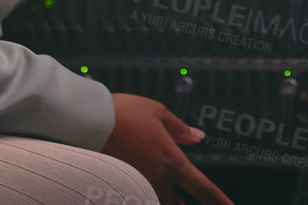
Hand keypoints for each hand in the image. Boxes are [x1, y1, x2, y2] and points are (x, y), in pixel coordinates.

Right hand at [102, 93, 233, 204]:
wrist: (87, 121)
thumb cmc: (124, 112)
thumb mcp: (158, 113)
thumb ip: (180, 129)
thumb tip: (199, 137)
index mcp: (172, 161)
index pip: (203, 188)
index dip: (220, 202)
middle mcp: (157, 179)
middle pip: (177, 204)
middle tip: (195, 202)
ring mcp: (137, 185)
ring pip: (157, 202)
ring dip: (164, 200)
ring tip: (168, 190)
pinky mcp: (119, 186)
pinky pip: (135, 196)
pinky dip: (141, 195)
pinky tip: (139, 189)